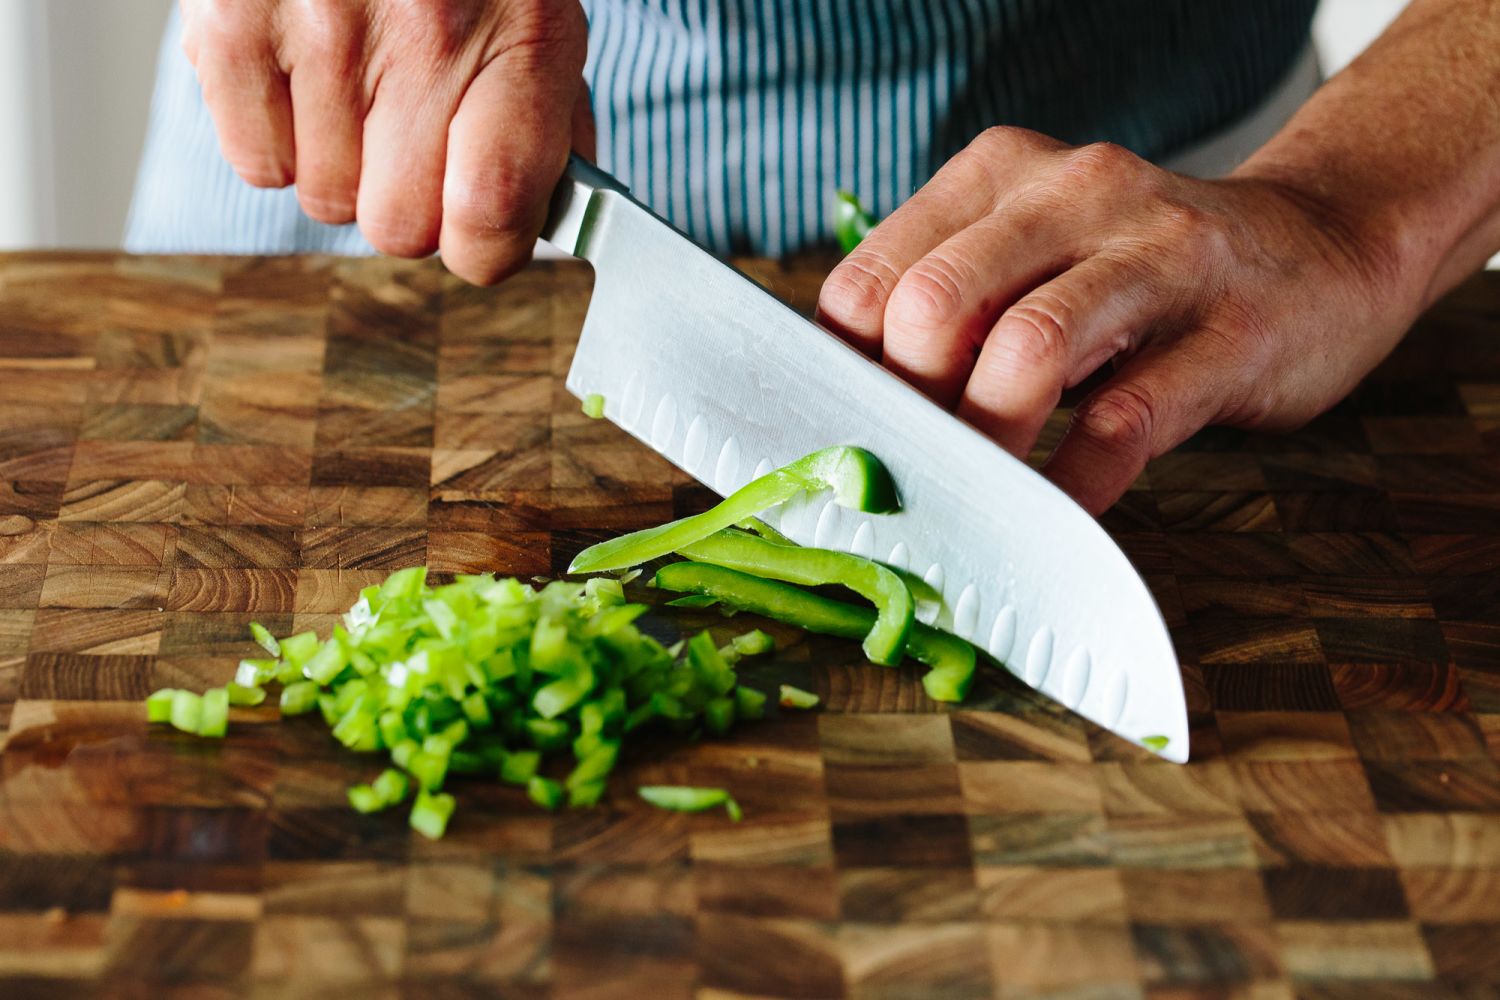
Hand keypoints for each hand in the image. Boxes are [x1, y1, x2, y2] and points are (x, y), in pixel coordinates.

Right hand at [180, 0, 592, 282]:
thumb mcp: (538, 29)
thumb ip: (550, 135)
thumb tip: (535, 227)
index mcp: (521, 40)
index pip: (490, 215)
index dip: (484, 248)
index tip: (481, 233)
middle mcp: (423, 33)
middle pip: (399, 229)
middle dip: (407, 201)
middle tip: (412, 133)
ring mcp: (322, 27)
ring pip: (326, 201)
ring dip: (344, 165)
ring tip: (359, 82)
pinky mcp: (234, 22)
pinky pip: (259, 165)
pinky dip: (280, 136)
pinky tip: (307, 73)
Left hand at [816, 127, 1415, 513]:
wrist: (1323, 245)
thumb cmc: (1144, 273)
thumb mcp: (1036, 253)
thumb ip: (953, 305)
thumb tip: (852, 412)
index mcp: (1000, 175)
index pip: (872, 279)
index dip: (846, 376)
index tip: (851, 439)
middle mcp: (1075, 194)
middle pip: (935, 305)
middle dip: (911, 408)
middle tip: (918, 468)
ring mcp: (1162, 256)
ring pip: (1030, 349)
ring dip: (988, 444)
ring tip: (982, 494)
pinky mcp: (1233, 331)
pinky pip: (1130, 418)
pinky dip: (1078, 479)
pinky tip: (1060, 507)